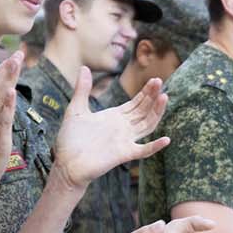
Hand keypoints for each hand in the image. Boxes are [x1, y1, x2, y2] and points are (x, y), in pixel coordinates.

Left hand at [54, 69, 169, 187]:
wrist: (65, 165)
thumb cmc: (70, 140)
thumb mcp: (75, 109)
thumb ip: (82, 89)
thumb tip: (84, 67)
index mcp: (114, 117)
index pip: (136, 103)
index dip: (146, 92)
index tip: (155, 80)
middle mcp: (123, 128)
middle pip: (144, 110)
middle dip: (152, 96)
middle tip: (160, 81)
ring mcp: (125, 141)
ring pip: (147, 125)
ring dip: (156, 112)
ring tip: (164, 98)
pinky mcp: (124, 154)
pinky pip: (143, 151)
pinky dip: (155, 146)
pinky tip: (166, 140)